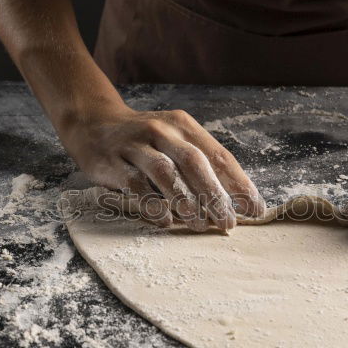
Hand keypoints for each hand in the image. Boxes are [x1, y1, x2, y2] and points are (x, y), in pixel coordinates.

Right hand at [58, 101, 264, 231]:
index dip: (239, 183)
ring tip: (199, 225)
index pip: (218, 155)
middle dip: (215, 195)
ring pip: (165, 172)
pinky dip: (152, 204)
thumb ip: (199, 162)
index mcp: (183, 126)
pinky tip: (166, 221)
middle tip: (228, 223)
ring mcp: (135, 145)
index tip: (255, 209)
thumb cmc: (143, 139)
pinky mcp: (111, 162)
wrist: (92, 122)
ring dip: (185, 201)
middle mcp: (161, 130)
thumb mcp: (173, 139)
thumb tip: (234, 199)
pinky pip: (135, 185)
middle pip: (194, 163)